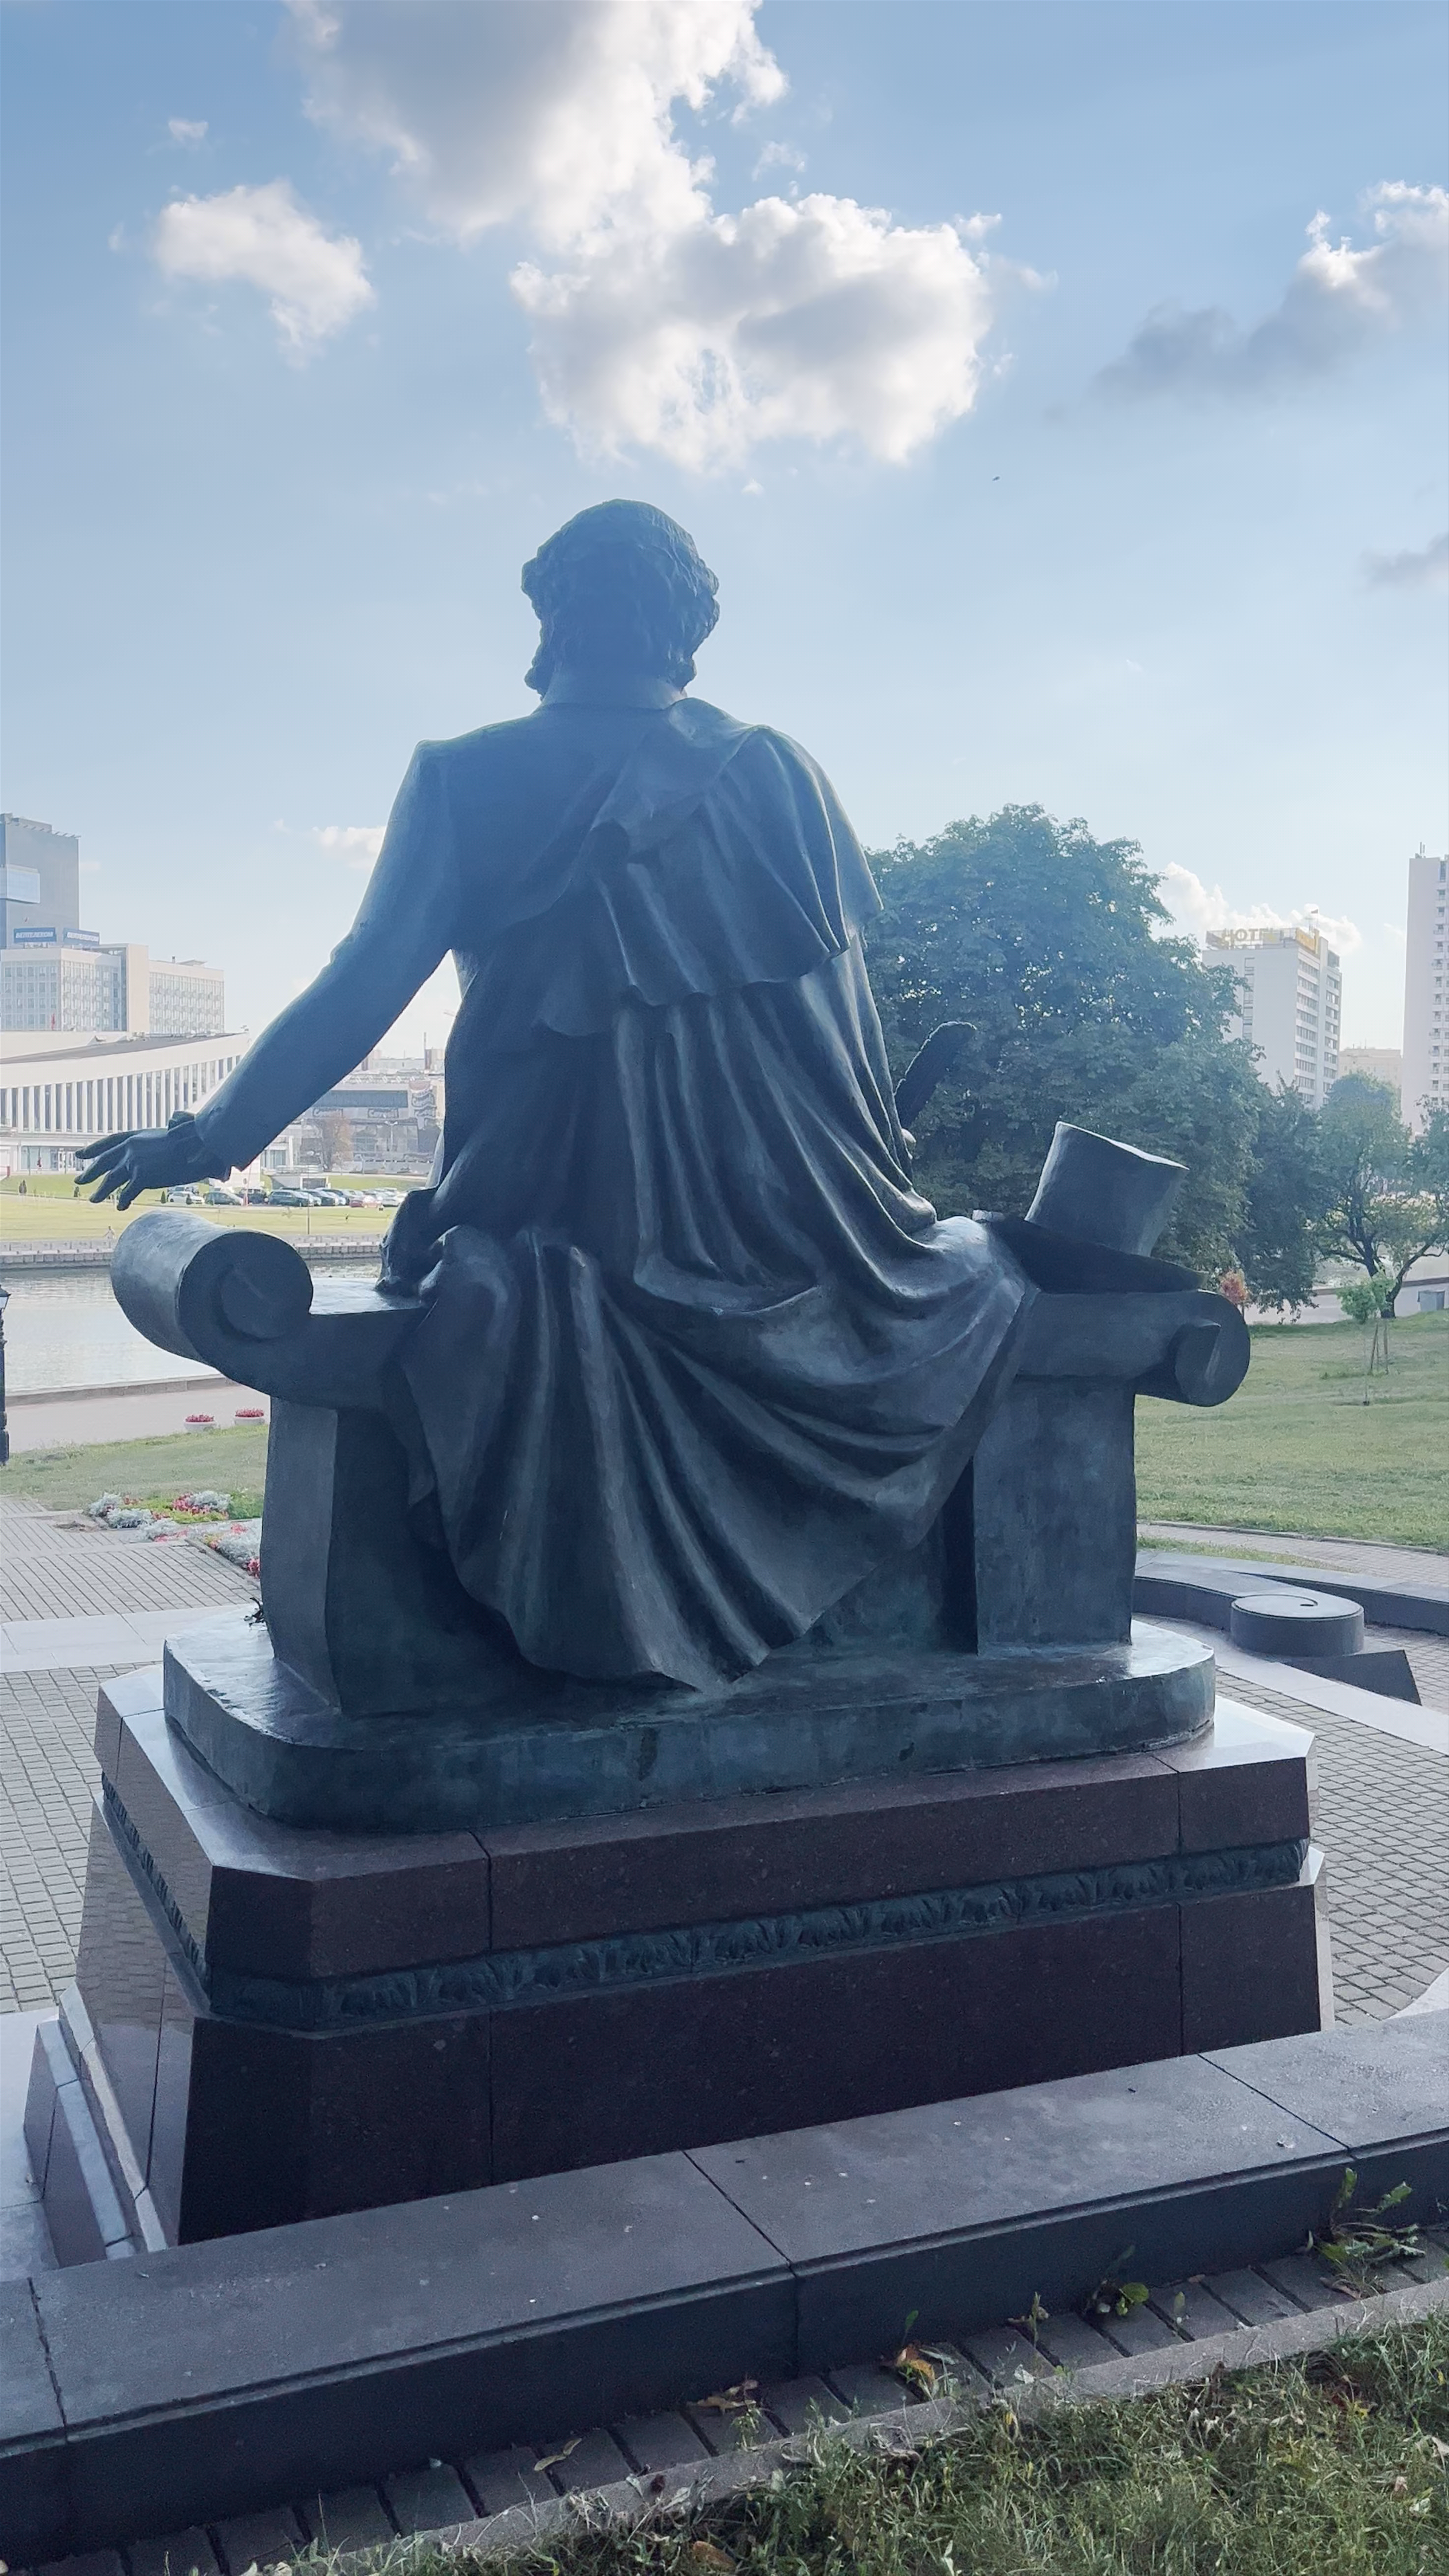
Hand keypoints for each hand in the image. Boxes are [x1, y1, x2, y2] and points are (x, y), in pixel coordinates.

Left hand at [78, 1113, 220, 1209]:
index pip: (109, 1142)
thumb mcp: (168, 1135)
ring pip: (111, 1179)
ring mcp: (135, 1162)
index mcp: (137, 1136)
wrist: (198, 1145)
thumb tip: (164, 1137)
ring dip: (101, 1191)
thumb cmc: (192, 1140)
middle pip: (104, 1162)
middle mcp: (131, 1147)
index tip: (79, 1155)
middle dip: (90, 1172)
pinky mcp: (143, 1176)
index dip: (93, 1149)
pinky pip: (128, 1192)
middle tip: (79, 1181)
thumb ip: (158, 1142)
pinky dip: (123, 1200)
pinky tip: (120, 1207)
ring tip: (93, 1199)